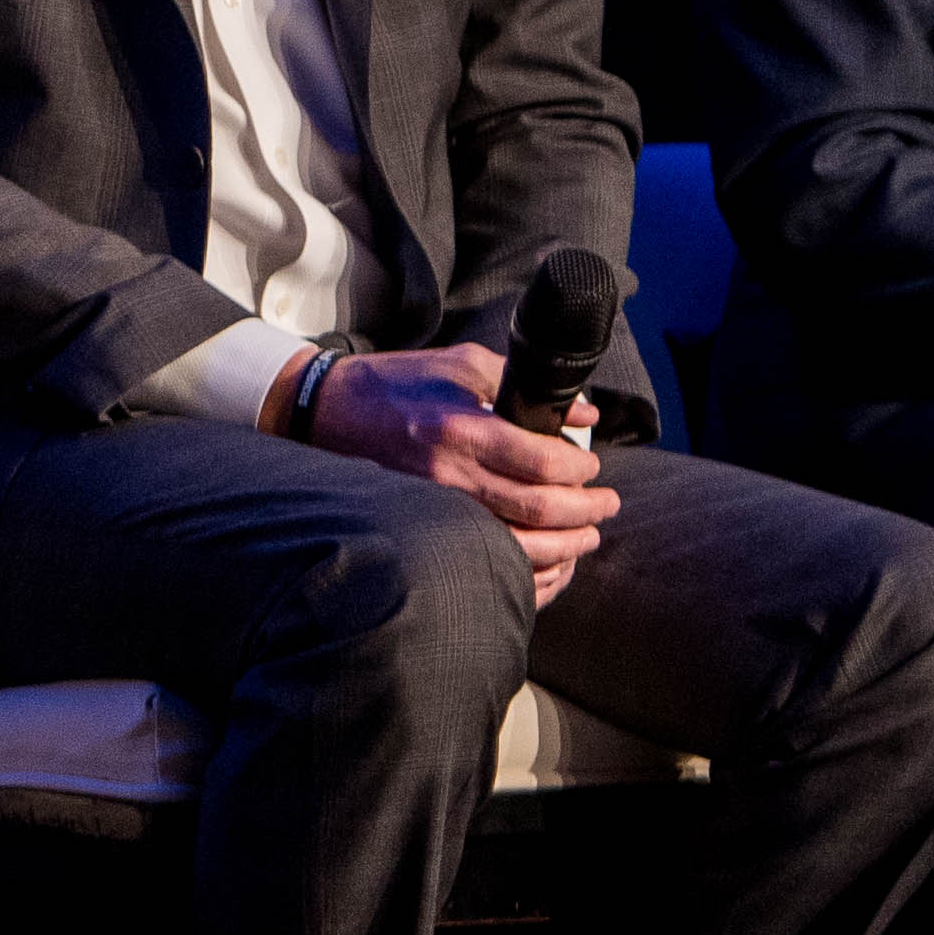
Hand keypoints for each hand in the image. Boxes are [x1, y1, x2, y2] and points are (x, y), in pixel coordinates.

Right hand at [293, 340, 615, 600]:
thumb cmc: (396, 383)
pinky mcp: (422, 525)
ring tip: (587, 537)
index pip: (540, 461)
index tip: (593, 467)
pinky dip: (524, 569)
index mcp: (461, 428)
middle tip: (608, 506)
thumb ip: (521, 382)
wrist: (326, 412)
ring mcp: (434, 507)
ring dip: (563, 547)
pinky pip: (484, 560)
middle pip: (537, 510)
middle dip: (584, 512)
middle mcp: (449, 474)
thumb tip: (582, 412)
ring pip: (515, 546)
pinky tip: (546, 561)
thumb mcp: (461, 365)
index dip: (579, 470)